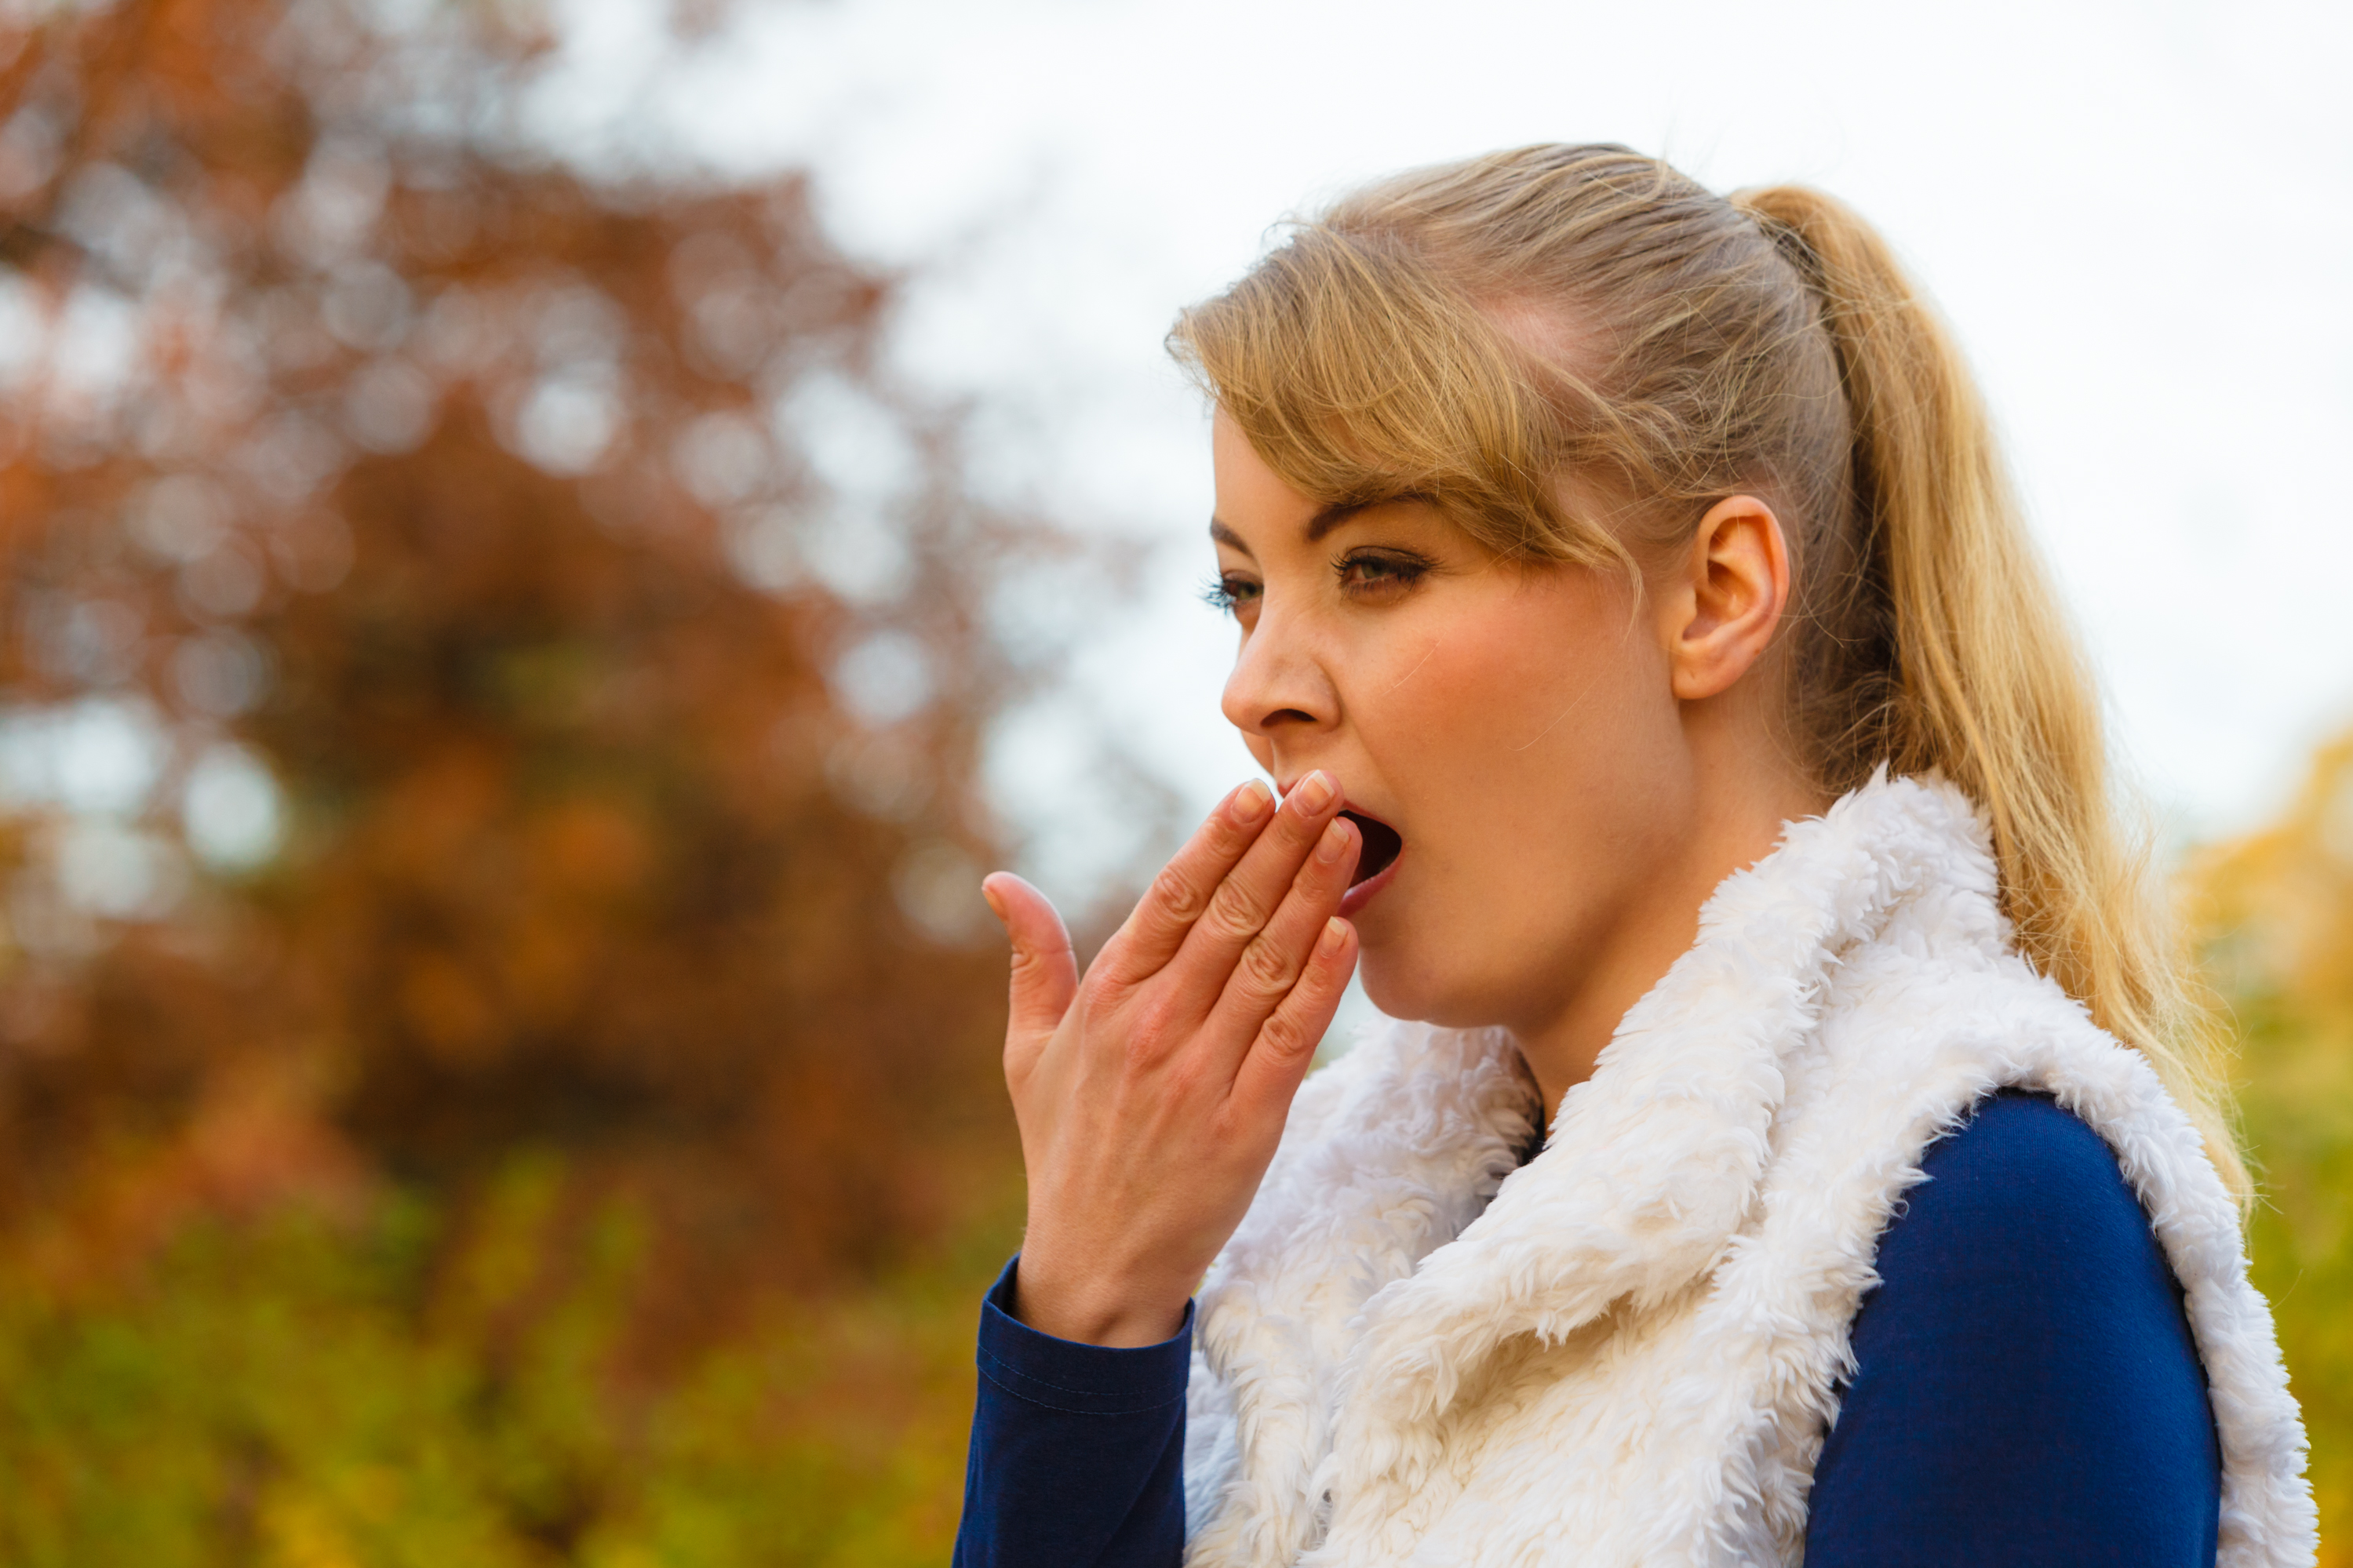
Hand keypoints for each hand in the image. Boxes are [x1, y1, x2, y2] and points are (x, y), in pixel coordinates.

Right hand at [982, 771, 1360, 1345]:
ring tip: (1348, 838)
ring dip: (1312, 895)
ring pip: (1267, 966)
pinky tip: (1347, 933)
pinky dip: (1321, 984)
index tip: (1255, 788)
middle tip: (1327, 786)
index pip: (1169, 899)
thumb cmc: (1066, 1147)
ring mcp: (1199, 1076)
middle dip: (1280, 846)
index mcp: (1105, 1001)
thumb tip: (1001, 881)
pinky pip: (1289, 1040)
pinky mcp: (1245, 1126)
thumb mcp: (1030, 1052)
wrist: (1097, 1263)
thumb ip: (1032, 960)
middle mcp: (1151, 1028)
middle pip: (1229, 918)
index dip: (1217, 841)